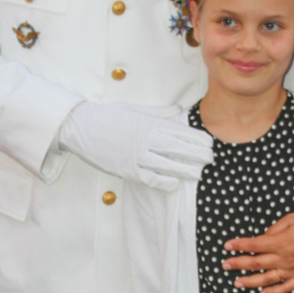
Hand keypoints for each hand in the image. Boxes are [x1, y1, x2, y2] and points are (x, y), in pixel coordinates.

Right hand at [59, 102, 212, 189]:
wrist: (82, 127)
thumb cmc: (109, 116)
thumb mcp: (135, 108)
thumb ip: (159, 112)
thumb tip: (178, 109)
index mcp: (149, 123)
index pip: (180, 132)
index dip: (197, 139)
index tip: (210, 143)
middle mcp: (146, 139)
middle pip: (178, 148)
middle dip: (197, 154)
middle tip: (211, 159)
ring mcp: (136, 155)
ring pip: (167, 164)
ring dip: (185, 170)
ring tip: (199, 174)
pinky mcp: (126, 169)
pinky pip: (149, 178)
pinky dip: (162, 181)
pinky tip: (174, 184)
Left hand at [223, 211, 293, 292]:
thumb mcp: (292, 218)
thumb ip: (275, 229)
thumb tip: (262, 238)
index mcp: (281, 242)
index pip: (254, 245)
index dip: (239, 245)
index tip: (227, 246)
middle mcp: (285, 259)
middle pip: (256, 263)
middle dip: (238, 264)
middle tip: (225, 265)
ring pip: (267, 279)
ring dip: (250, 281)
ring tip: (237, 282)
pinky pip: (286, 288)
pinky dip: (273, 292)